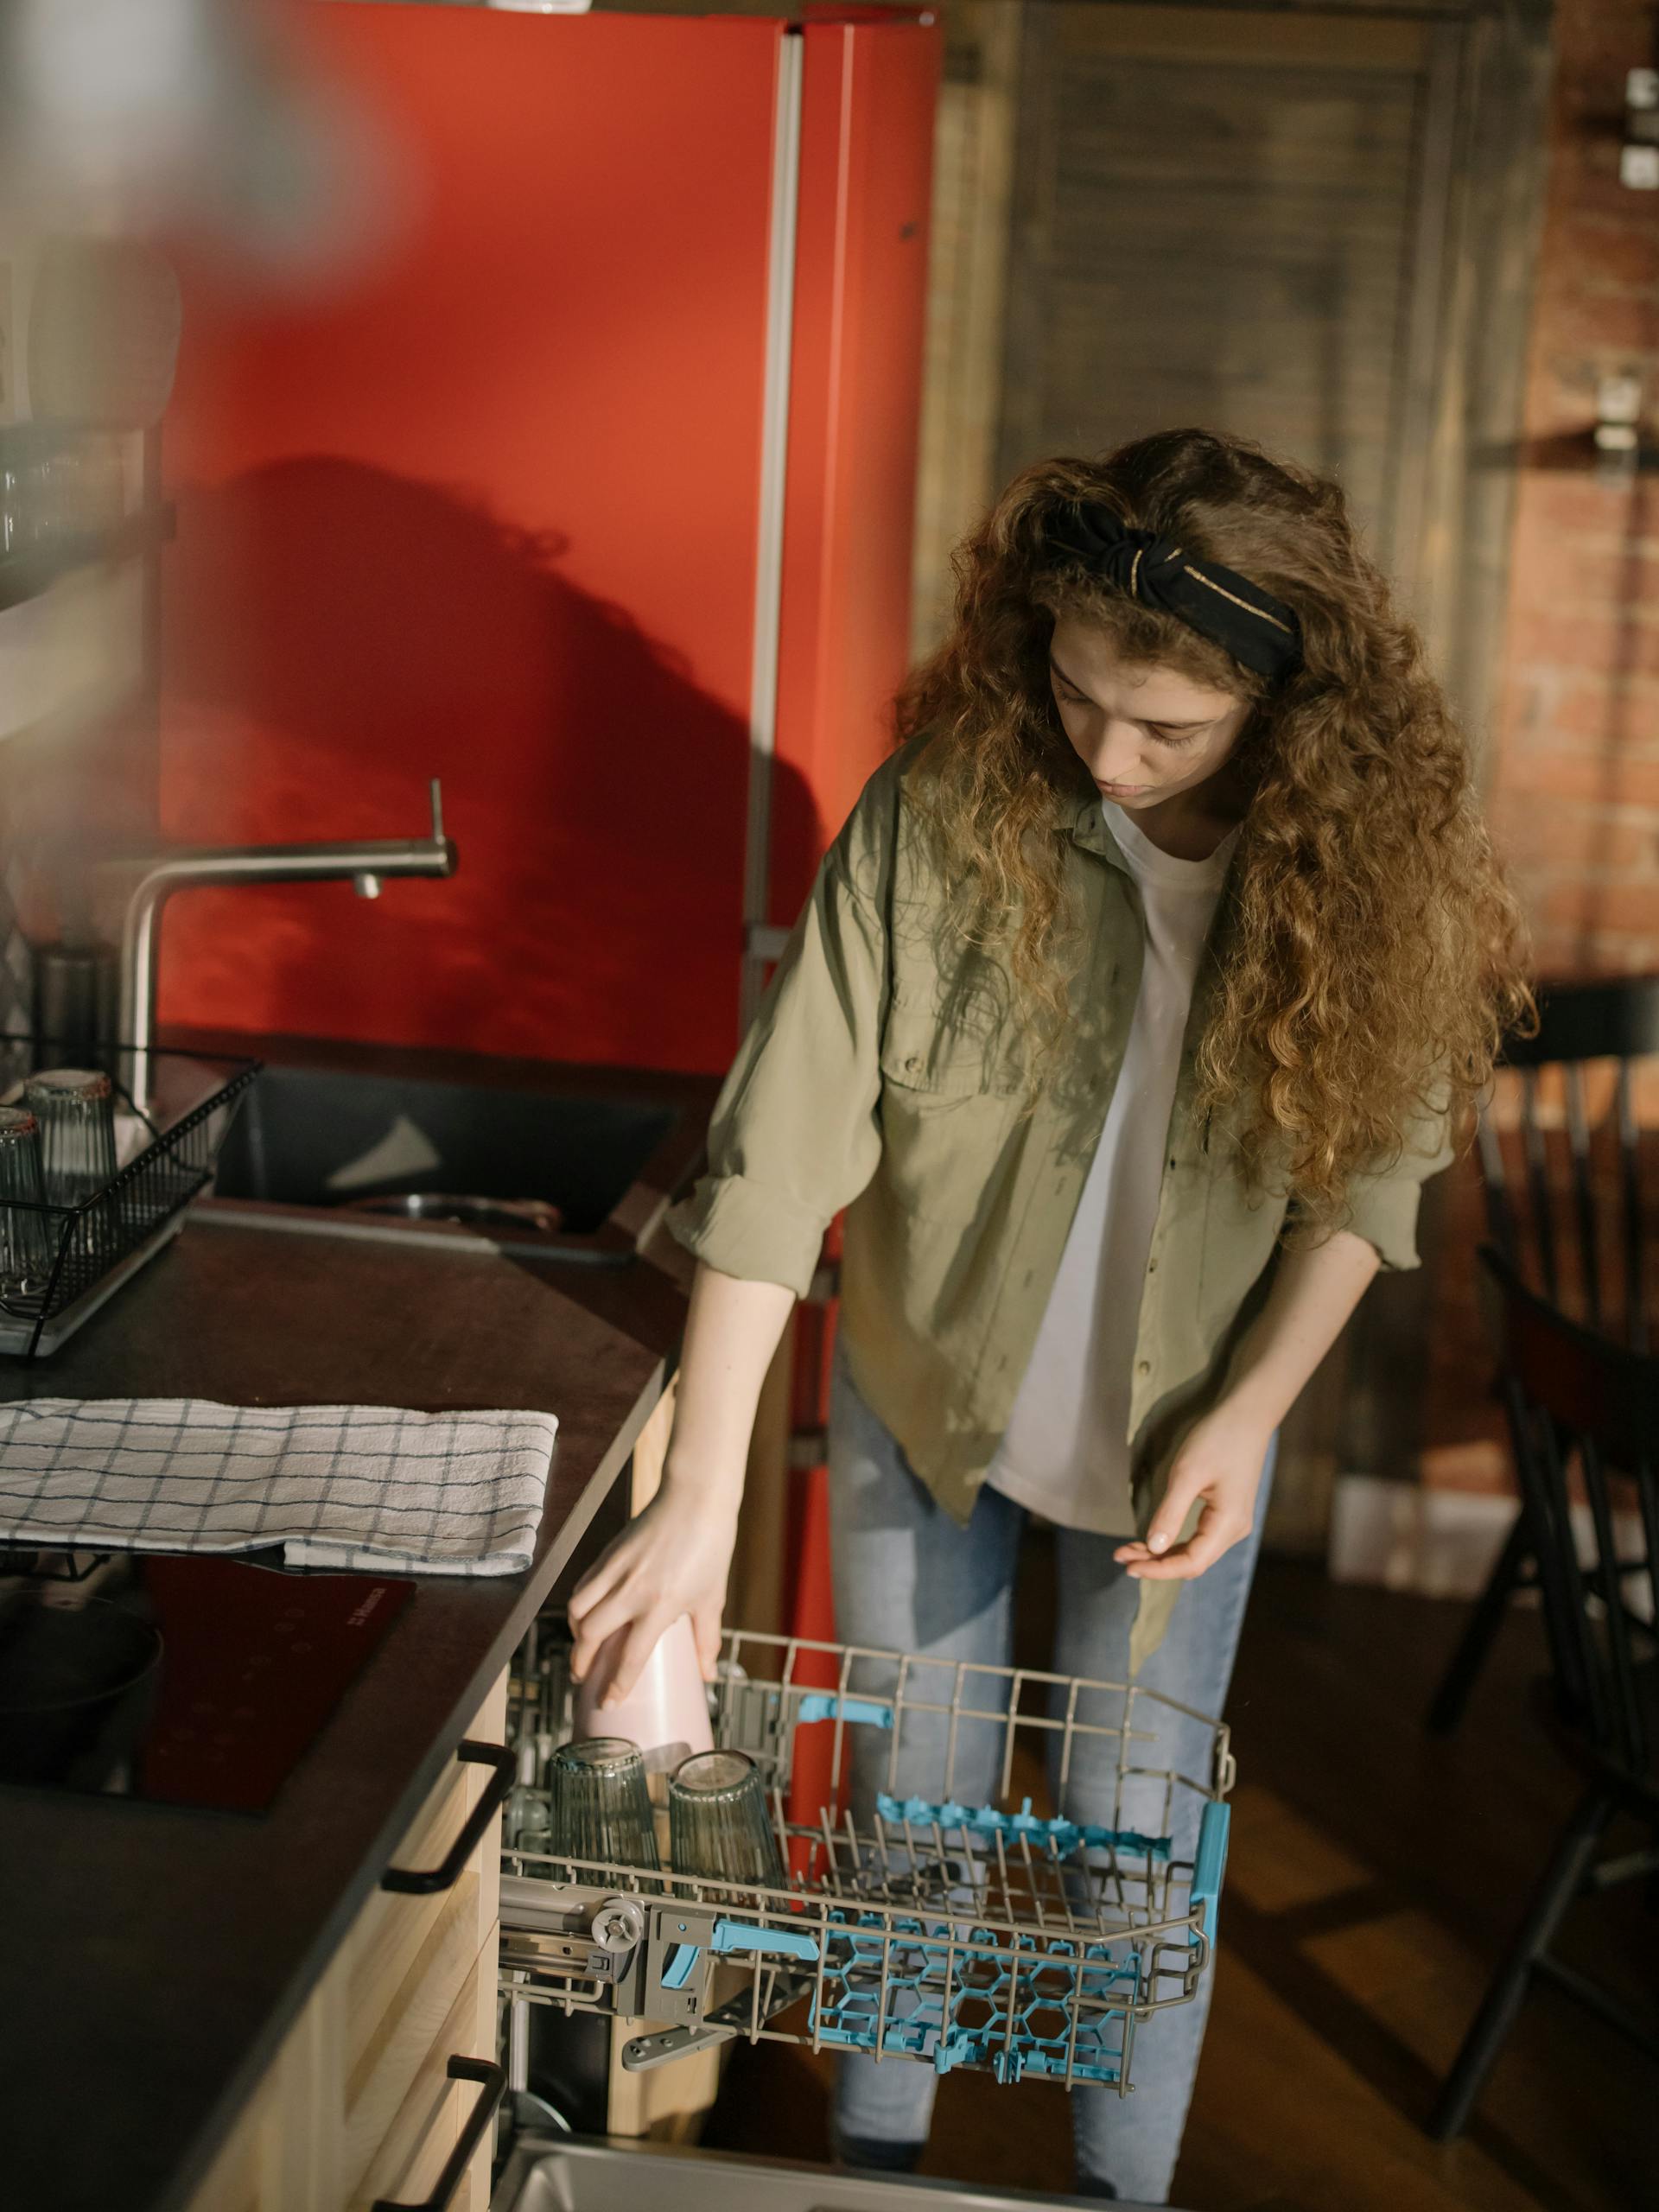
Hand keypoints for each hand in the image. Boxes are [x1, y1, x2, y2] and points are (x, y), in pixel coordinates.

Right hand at [566, 1471, 738, 1702]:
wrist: (695, 1498)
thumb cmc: (710, 1547)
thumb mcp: (712, 1597)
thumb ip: (706, 1639)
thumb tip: (708, 1675)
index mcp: (661, 1605)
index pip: (631, 1657)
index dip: (617, 1685)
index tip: (607, 1702)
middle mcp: (632, 1590)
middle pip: (590, 1635)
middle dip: (581, 1662)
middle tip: (583, 1677)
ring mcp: (616, 1570)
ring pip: (578, 1609)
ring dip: (576, 1634)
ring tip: (583, 1647)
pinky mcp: (608, 1553)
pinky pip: (583, 1585)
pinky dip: (580, 1605)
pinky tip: (587, 1614)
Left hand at [1112, 1402, 1270, 1580]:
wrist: (1246, 1415)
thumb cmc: (1218, 1439)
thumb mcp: (1187, 1474)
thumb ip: (1170, 1514)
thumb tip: (1153, 1548)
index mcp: (1228, 1524)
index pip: (1191, 1563)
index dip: (1159, 1570)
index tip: (1129, 1566)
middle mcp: (1234, 1530)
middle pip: (1192, 1561)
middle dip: (1156, 1563)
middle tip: (1120, 1557)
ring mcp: (1232, 1522)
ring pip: (1194, 1551)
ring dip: (1162, 1554)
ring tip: (1129, 1551)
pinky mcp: (1226, 1513)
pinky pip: (1198, 1538)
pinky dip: (1174, 1542)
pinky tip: (1152, 1542)